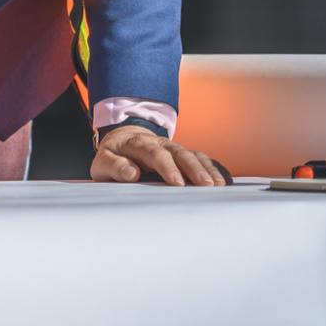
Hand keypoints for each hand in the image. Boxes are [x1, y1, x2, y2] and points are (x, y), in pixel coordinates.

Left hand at [90, 126, 227, 185]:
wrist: (122, 139)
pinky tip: (223, 180)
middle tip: (206, 186)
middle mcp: (158, 143)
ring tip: (218, 185)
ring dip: (206, 169)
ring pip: (192, 155)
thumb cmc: (113, 157)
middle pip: (179, 153)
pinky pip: (199, 159)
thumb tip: (132, 174)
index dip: (167, 167)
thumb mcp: (102, 162)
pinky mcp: (181, 155)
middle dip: (193, 169)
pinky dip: (211, 168)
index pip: (154, 153)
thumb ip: (114, 166)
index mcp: (137, 143)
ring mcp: (172, 148)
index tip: (177, 183)